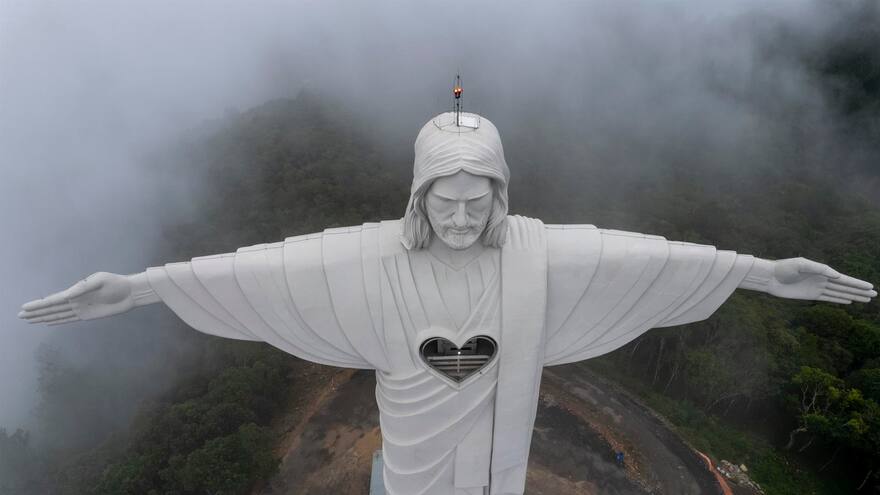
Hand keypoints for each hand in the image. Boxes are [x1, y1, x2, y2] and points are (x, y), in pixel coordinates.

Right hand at [19, 272, 135, 324]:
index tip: (24, 308)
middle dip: (36, 312)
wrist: (130, 292)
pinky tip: (48, 323)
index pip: (53, 300)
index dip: (38, 305)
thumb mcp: (100, 281)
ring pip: (57, 315)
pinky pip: (69, 319)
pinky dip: (58, 321)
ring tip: (29, 320)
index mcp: (76, 292)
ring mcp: (80, 309)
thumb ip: (83, 287)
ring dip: (43, 317)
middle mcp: (75, 301)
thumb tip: (67, 295)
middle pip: (51, 308)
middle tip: (20, 316)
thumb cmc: (116, 284)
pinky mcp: (87, 315)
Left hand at [768, 258, 875, 303]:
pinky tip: (849, 301)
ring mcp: (817, 288)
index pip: (844, 279)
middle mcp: (822, 280)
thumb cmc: (784, 268)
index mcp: (822, 271)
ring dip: (853, 296)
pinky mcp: (810, 295)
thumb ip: (820, 269)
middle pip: (845, 287)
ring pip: (839, 293)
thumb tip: (838, 276)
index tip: (870, 287)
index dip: (858, 284)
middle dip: (860, 291)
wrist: (770, 277)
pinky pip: (828, 298)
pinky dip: (839, 300)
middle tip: (874, 294)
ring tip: (866, 299)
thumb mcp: (802, 264)